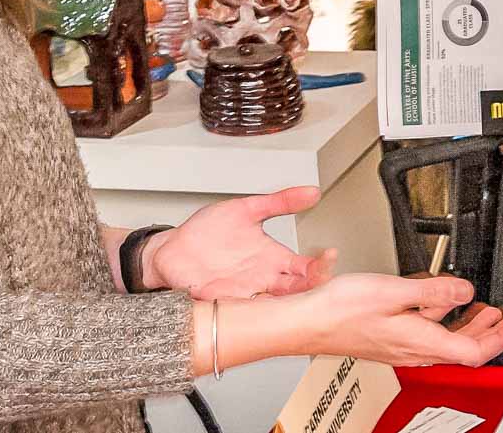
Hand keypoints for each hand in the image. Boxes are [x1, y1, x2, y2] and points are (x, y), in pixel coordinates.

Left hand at [143, 186, 338, 298]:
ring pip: (273, 306)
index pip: (307, 268)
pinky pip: (242, 311)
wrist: (172, 248)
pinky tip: (262, 305)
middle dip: (312, 285)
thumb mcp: (247, 209)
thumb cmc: (208, 232)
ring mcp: (244, 292)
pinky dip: (252, 311)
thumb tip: (312, 191)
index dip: (322, 264)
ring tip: (297, 292)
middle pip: (297, 291)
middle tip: (321, 275)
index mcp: (273, 260)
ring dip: (286, 303)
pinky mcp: (222, 300)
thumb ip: (280, 202)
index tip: (330, 254)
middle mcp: (262, 280)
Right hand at [292, 273, 502, 367]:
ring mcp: (401, 346)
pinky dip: (443, 319)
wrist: (306, 322)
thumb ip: (436, 290)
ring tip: (482, 309)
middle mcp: (414, 350)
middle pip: (465, 350)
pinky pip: (428, 334)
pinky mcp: (389, 338)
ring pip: (447, 342)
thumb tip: (467, 291)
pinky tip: (438, 302)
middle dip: (492, 332)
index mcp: (421, 342)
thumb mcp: (396, 290)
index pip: (475, 352)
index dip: (501, 337)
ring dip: (469, 325)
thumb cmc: (340, 310)